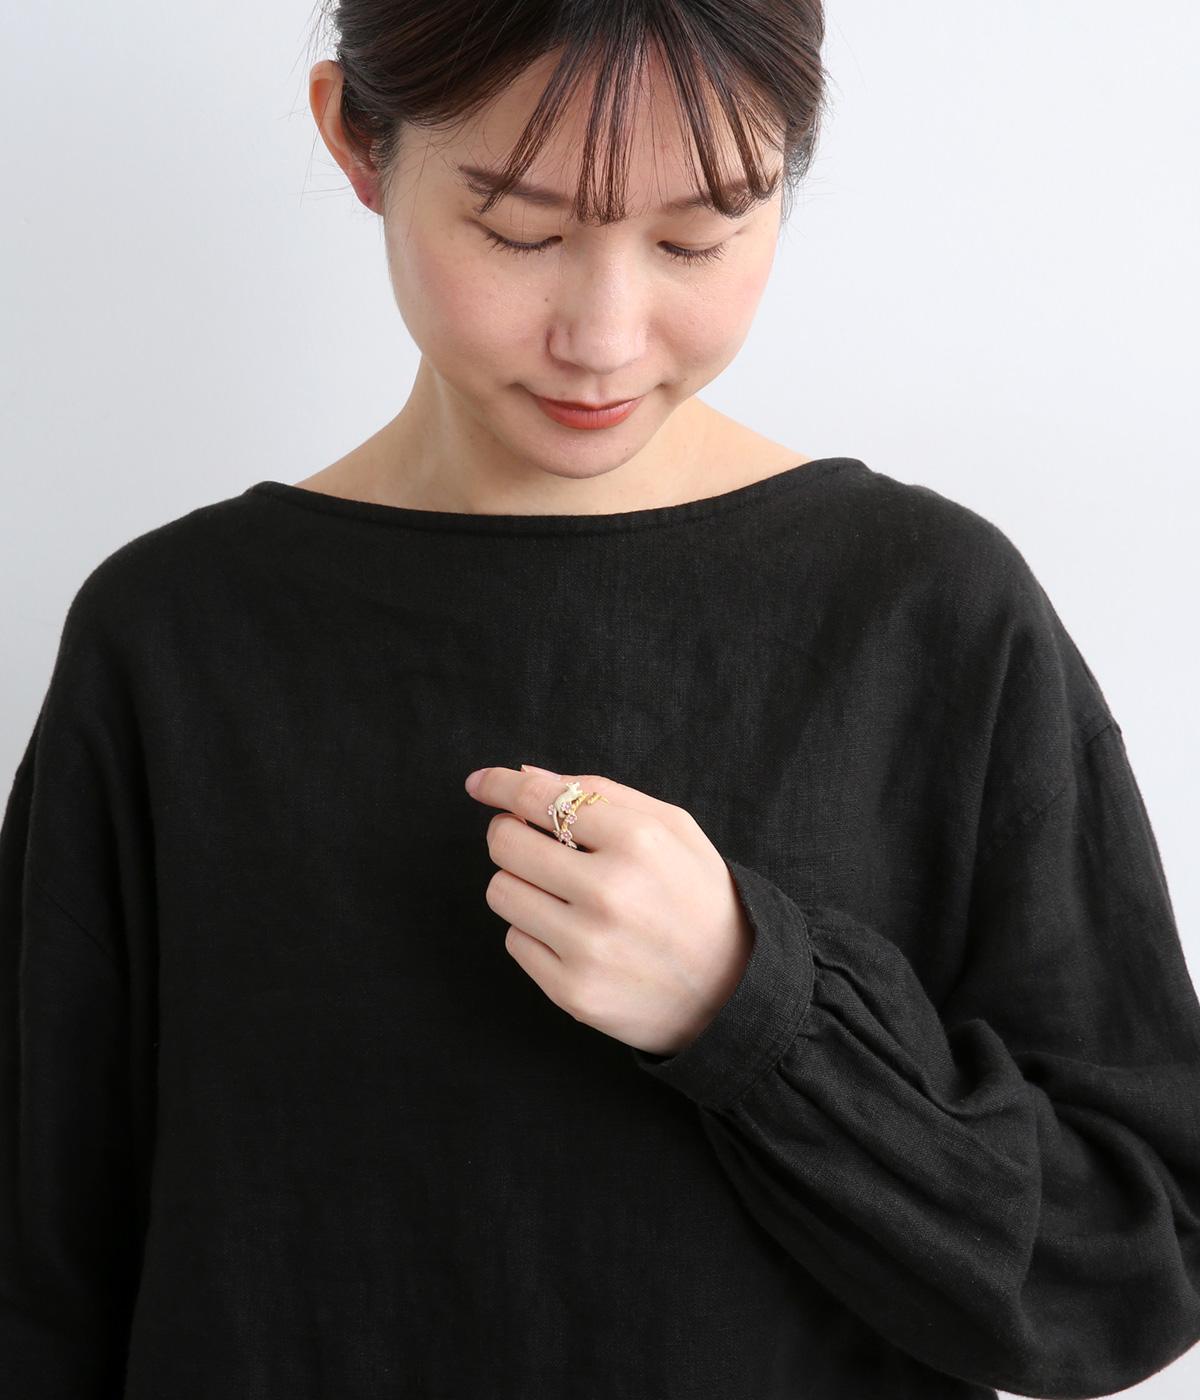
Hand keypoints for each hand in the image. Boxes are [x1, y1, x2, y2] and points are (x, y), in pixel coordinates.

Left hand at [464, 765, 754, 1056]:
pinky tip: (574, 934)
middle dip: (512, 835)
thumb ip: (600, 792)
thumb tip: (523, 775)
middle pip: (506, 843)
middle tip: (537, 844)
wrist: (734, 990)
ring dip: (521, 885)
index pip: (538, 799)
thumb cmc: (697, 896)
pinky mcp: (572, 991)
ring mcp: (587, 946)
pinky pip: (514, 941)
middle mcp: (609, 892)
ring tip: (562, 893)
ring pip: (501, 892)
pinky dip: (535, 931)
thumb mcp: (673, 828)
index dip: (498, 786)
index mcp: (637, 841)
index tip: (479, 783)